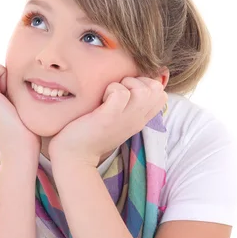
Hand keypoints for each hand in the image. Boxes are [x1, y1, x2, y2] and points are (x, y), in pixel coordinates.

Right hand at [0, 58, 40, 156]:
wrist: (20, 149)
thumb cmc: (25, 131)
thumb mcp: (15, 107)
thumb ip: (11, 93)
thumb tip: (18, 78)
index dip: (1, 75)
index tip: (13, 93)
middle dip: (1, 71)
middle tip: (12, 92)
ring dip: (3, 73)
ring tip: (12, 94)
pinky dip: (4, 73)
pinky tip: (11, 92)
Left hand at [48, 76, 167, 166]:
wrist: (74, 156)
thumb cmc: (92, 133)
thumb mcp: (118, 119)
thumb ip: (128, 105)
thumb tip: (130, 84)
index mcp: (140, 119)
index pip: (161, 95)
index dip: (146, 84)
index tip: (127, 90)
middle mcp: (136, 119)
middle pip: (157, 89)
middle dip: (138, 81)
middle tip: (118, 91)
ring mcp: (124, 119)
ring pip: (143, 90)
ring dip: (125, 84)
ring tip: (109, 95)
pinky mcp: (108, 118)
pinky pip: (121, 93)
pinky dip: (110, 89)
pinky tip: (101, 100)